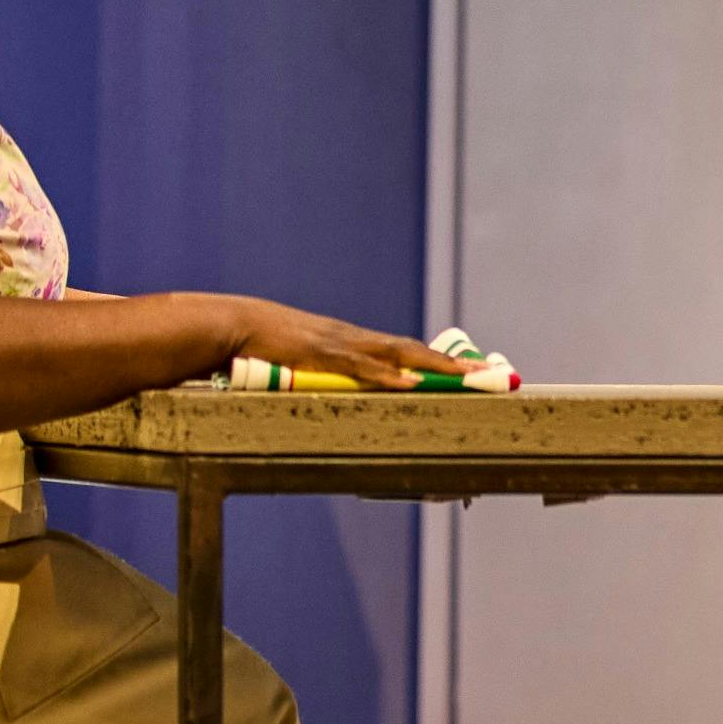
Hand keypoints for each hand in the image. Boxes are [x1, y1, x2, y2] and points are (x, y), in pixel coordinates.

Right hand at [219, 297, 457, 389]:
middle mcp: (355, 340)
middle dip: (452, 364)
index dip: (440, 362)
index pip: (407, 351)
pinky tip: (410, 383)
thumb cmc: (266, 347)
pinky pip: (361, 366)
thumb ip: (327, 378)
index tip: (472, 371)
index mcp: (354, 344)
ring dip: (433, 366)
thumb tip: (343, 398)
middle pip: (414, 350)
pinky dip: (387, 375)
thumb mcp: (305, 364)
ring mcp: (341, 345)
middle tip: (488, 374)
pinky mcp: (321, 354)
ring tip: (465, 376)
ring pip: (398, 354)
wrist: (234, 325)